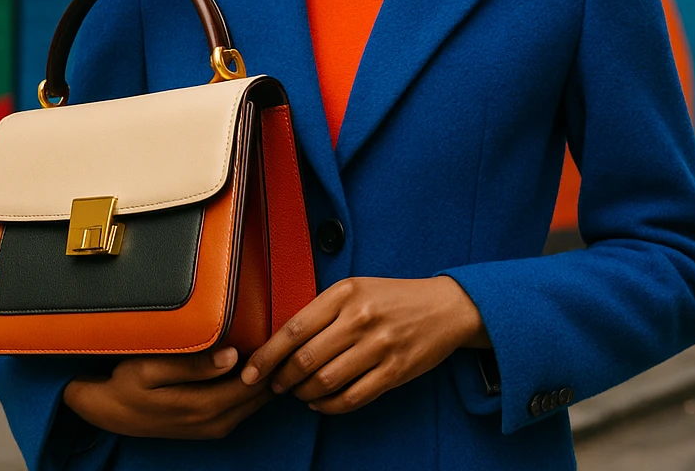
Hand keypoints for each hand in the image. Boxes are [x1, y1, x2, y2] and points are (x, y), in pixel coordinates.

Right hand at [62, 348, 271, 439]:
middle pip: (260, 395)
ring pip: (255, 403)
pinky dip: (253, 388)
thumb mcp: (151, 369)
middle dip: (271, 368)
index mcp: (203, 407)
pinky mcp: (212, 426)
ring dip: (264, 378)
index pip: (253, 384)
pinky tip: (251, 365)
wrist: (111, 412)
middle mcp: (214, 422)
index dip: (268, 359)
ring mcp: (214, 428)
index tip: (275, 333)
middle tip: (277, 335)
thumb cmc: (127, 384)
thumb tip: (232, 355)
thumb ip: (193, 364)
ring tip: (267, 345)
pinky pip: (244, 408)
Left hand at [240, 276, 488, 414]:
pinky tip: (321, 403)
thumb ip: (322, 309)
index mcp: (345, 293)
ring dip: (304, 394)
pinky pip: (353, 397)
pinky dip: (330, 406)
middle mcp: (360, 318)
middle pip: (305, 359)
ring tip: (298, 393)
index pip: (293, 328)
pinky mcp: (395, 371)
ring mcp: (379, 346)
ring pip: (326, 381)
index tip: (250, 372)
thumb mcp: (356, 288)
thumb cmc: (392, 297)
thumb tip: (281, 340)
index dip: (267, 355)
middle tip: (275, 386)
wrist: (445, 307)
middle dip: (282, 379)